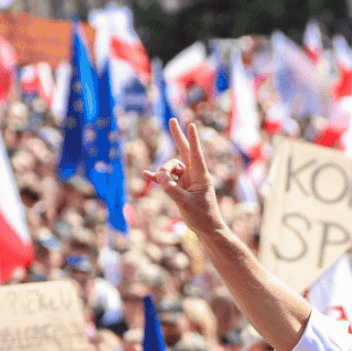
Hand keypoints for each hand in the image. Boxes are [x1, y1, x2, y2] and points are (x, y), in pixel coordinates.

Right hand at [144, 120, 226, 238]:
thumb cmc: (201, 216)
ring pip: (170, 168)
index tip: (191, 125)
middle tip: (172, 120)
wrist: (206, 230)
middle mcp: (194, 175)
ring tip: (161, 183)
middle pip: (184, 151)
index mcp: (201, 176)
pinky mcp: (179, 187)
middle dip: (177, 136)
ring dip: (163, 174)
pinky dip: (157, 178)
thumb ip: (170, 188)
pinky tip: (145, 175)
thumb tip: (158, 176)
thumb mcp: (184, 202)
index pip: (195, 154)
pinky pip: (166, 179)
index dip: (192, 139)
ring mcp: (186, 180)